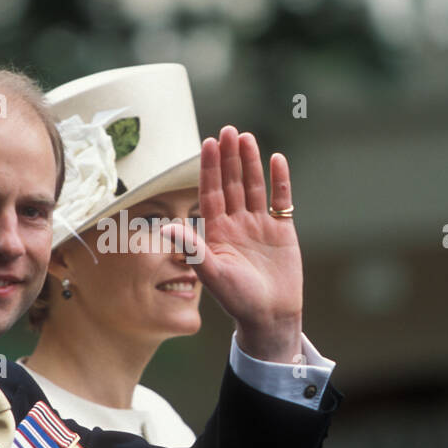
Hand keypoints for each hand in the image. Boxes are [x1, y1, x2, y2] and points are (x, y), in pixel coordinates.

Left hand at [164, 125, 301, 361]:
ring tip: (246, 137)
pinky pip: (280, 200)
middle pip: (231, 183)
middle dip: (229, 157)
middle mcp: (235, 224)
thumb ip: (193, 248)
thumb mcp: (212, 274)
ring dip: (250, 162)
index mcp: (215, 231)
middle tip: (228, 130)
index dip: (209, 167)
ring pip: (253, 186)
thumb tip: (166, 228)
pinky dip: (279, 180)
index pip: (210, 192)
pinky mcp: (282, 230)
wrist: (270, 317)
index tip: (208, 142)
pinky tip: (277, 159)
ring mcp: (259, 225)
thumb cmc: (238, 300)